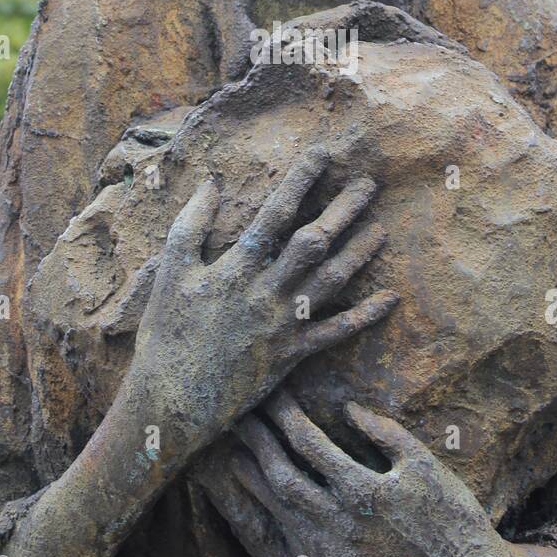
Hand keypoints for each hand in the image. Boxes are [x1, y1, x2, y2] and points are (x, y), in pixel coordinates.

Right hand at [128, 147, 397, 454]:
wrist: (170, 402)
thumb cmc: (166, 334)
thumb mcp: (170, 273)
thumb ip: (191, 224)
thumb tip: (211, 181)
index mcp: (234, 268)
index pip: (274, 215)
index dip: (300, 181)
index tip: (323, 153)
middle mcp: (263, 292)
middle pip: (312, 242)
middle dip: (342, 210)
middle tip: (369, 183)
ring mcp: (281, 325)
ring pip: (330, 282)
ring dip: (359, 253)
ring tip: (383, 229)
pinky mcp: (291, 355)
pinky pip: (335, 334)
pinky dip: (365, 316)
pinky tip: (390, 298)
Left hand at [197, 389, 510, 556]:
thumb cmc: (450, 514)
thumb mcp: (424, 463)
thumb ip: (384, 432)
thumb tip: (347, 409)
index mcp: (363, 491)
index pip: (309, 445)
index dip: (285, 417)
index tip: (272, 396)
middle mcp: (341, 525)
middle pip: (283, 476)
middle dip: (258, 443)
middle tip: (238, 418)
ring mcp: (334, 556)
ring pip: (280, 512)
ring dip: (255, 481)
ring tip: (236, 455)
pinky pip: (292, 542)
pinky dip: (274, 516)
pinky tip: (264, 499)